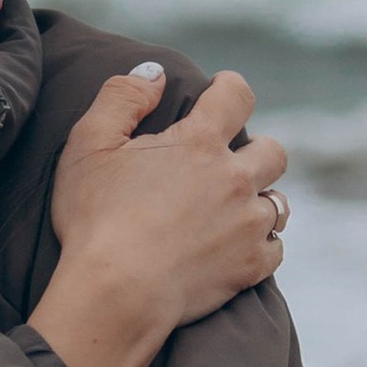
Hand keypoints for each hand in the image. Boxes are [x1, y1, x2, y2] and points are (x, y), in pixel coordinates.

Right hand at [29, 64, 288, 366]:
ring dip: (259, 199)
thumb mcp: (88, 144)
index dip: (230, 88)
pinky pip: (275, 248)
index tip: (220, 93)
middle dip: (254, 150)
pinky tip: (237, 247)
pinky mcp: (251, 266)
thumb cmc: (95, 218)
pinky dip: (261, 245)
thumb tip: (154, 73)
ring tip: (233, 208)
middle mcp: (235, 178)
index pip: (236, 95)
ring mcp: (248, 224)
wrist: (116, 293)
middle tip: (226, 162)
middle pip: (272, 150)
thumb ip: (122, 97)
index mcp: (199, 142)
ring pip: (278, 202)